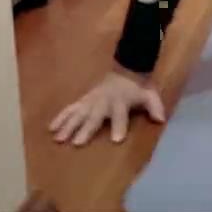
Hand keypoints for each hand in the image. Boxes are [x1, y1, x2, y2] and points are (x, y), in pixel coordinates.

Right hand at [49, 67, 165, 145]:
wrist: (126, 69)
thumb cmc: (137, 88)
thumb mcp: (149, 95)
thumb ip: (155, 107)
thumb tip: (161, 120)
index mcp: (120, 102)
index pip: (120, 115)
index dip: (119, 126)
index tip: (116, 139)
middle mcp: (103, 102)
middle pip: (94, 117)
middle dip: (86, 129)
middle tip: (77, 143)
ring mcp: (91, 100)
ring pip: (78, 113)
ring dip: (67, 126)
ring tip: (58, 139)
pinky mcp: (83, 100)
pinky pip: (70, 109)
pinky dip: (60, 117)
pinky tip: (50, 128)